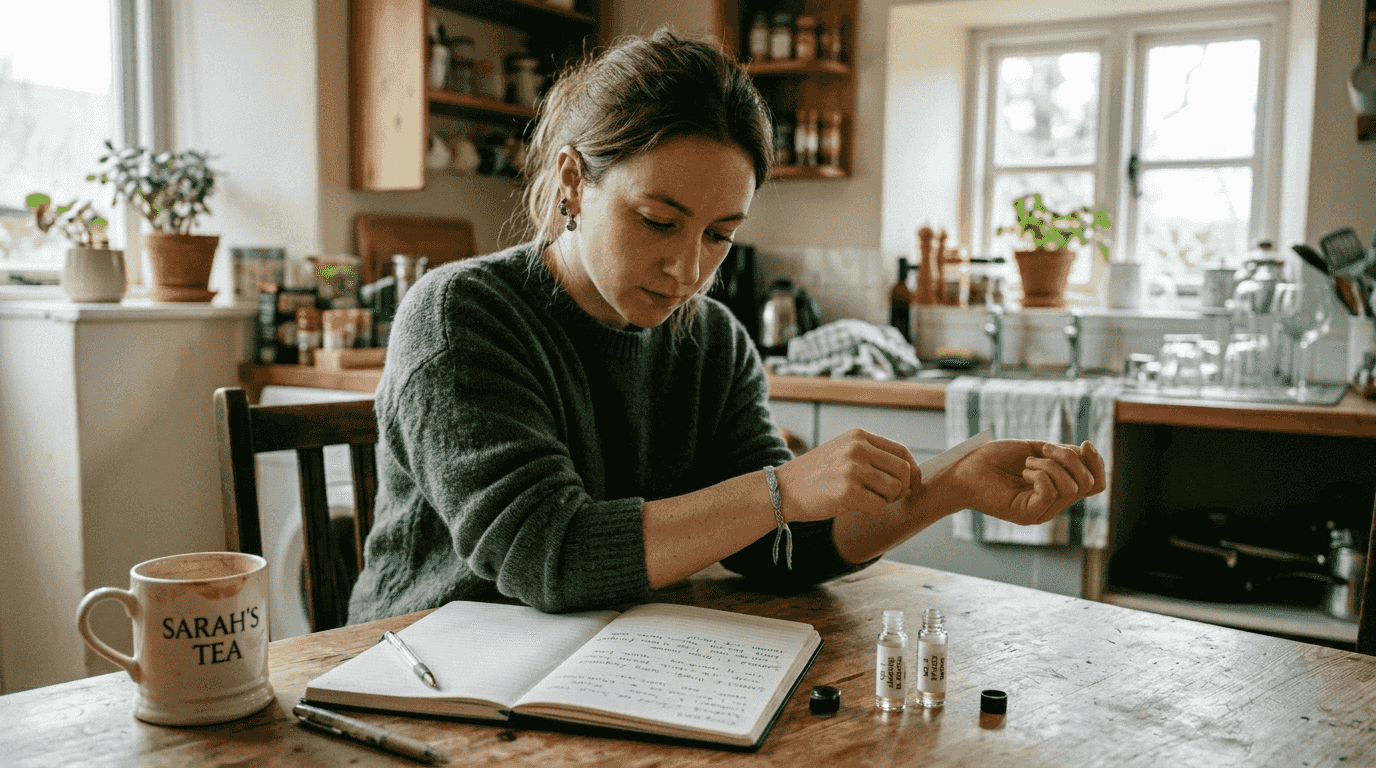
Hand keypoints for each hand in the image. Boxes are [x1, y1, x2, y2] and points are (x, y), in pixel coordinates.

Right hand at [774, 429, 920, 521]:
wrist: (782, 489)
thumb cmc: (815, 475)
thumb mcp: (842, 452)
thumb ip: (871, 455)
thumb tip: (908, 472)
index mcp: (859, 436)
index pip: (902, 452)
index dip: (911, 471)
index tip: (910, 486)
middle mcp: (858, 448)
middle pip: (903, 471)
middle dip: (902, 489)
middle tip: (887, 498)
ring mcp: (853, 469)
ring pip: (894, 490)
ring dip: (885, 501)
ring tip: (865, 500)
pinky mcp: (848, 492)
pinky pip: (878, 506)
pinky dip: (871, 511)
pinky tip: (853, 507)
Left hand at [939, 439, 1105, 524]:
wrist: (965, 469)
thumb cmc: (995, 459)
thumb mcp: (1035, 450)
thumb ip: (1061, 454)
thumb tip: (1085, 451)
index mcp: (1058, 490)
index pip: (1095, 485)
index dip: (1097, 463)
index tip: (1083, 443)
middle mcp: (1053, 504)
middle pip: (1087, 484)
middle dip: (1070, 459)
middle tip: (1042, 450)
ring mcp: (1041, 512)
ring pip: (1071, 487)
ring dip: (1050, 465)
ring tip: (1026, 464)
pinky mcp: (1027, 515)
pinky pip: (1051, 493)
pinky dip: (1041, 475)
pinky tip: (1024, 472)